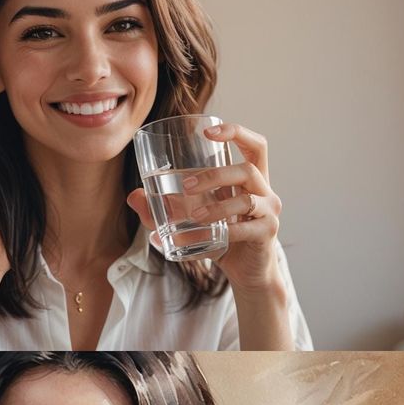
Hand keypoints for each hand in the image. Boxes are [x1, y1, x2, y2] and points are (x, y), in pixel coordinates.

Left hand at [126, 122, 284, 292]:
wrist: (247, 272)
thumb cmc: (223, 238)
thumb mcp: (194, 219)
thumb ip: (165, 208)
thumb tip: (134, 196)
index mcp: (251, 180)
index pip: (255, 146)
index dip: (236, 133)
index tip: (208, 132)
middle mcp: (264, 191)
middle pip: (248, 169)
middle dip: (215, 175)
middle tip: (186, 185)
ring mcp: (269, 212)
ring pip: (247, 200)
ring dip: (217, 207)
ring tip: (194, 216)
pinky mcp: (268, 233)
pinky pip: (247, 228)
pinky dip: (225, 232)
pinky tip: (208, 236)